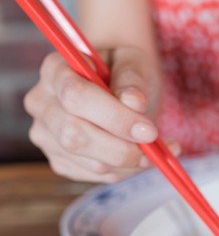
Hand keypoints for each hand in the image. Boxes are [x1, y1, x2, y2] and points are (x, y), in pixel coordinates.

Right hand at [24, 47, 178, 182]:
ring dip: (131, 163)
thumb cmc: (125, 65)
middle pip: (74, 136)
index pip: (75, 97)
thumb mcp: (135, 60)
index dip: (115, 118)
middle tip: (156, 145)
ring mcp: (47, 135)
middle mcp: (42, 103)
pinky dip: (127, 170)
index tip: (149, 130)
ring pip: (89, 163)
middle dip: (122, 148)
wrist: (119, 79)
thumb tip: (133, 103)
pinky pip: (96, 175)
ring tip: (159, 149)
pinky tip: (143, 155)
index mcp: (55, 69)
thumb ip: (132, 78)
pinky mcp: (61, 159)